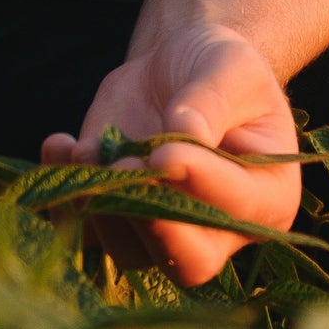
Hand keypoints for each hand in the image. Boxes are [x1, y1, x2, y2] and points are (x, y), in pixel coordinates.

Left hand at [42, 21, 302, 286]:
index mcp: (268, 196)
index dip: (200, 185)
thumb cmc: (221, 68)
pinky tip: (60, 145)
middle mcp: (221, 230)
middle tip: (122, 166)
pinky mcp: (117, 218)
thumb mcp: (230, 67)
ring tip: (85, 146)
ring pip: (130, 251)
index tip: (164, 152)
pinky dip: (62, 196)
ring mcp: (165, 231)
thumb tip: (183, 136)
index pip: (238, 209)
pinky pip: (86, 230)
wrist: (179, 70)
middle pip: (188, 261)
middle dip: (148, 220)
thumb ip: (212, 101)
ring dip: (101, 203)